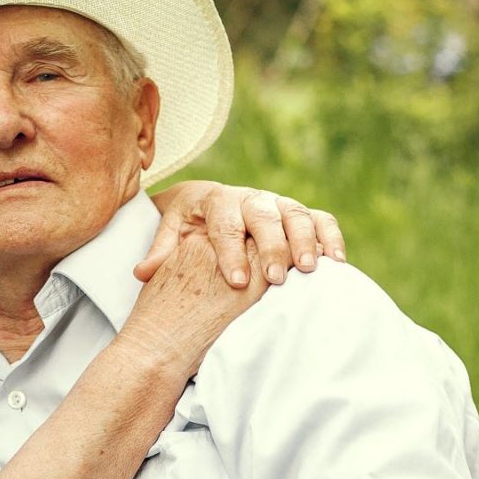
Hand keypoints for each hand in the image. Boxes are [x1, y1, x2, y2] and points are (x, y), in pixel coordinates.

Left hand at [144, 181, 346, 287]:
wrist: (208, 205)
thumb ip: (162, 250)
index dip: (230, 251)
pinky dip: (330, 237)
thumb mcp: (172, 233)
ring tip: (308, 270)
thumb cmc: (188, 226)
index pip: (224, 223)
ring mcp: (277, 204)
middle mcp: (250, 197)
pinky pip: (320, 219)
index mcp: (216, 199)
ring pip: (296, 214)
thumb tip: (142, 272)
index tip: (234, 281)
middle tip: (275, 278)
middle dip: (271, 247)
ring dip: (305, 241)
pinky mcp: (297, 214)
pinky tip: (336, 263)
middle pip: (264, 216)